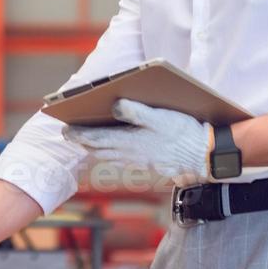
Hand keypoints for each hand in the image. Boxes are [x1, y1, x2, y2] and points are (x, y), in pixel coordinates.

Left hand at [62, 99, 210, 183]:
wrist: (203, 156)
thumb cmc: (183, 133)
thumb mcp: (161, 117)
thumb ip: (136, 111)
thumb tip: (114, 105)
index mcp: (129, 141)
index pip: (96, 139)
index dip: (78, 135)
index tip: (65, 130)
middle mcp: (130, 154)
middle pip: (98, 150)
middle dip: (83, 142)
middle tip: (71, 134)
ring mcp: (138, 161)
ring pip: (108, 157)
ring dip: (95, 149)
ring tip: (86, 141)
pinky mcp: (146, 163)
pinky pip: (120, 160)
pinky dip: (110, 154)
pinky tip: (113, 149)